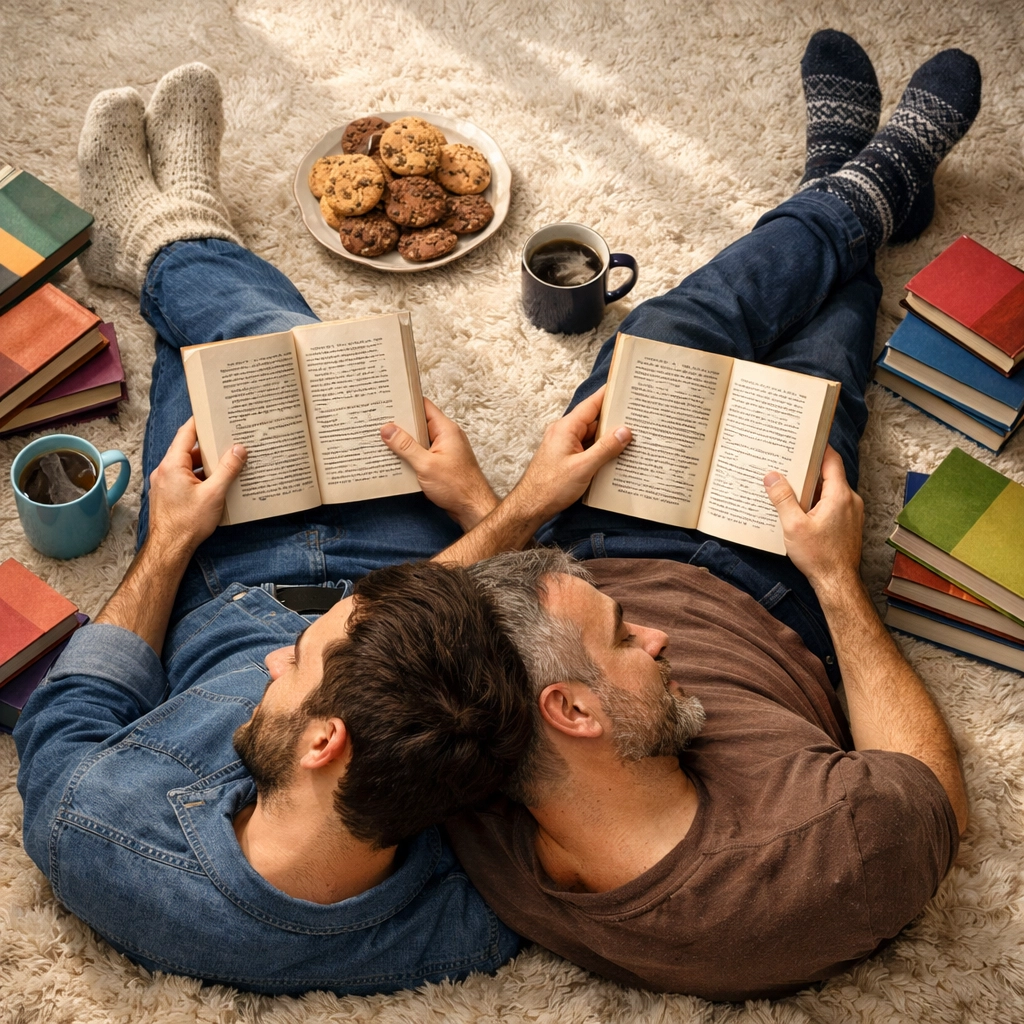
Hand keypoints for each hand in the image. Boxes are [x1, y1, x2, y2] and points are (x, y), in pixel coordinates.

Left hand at [147, 418, 246, 558]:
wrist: (170, 548)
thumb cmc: (188, 523)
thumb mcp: (214, 494)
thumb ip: (227, 469)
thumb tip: (239, 449)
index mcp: (172, 465)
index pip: (186, 433)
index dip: (200, 422)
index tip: (212, 413)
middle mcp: (164, 470)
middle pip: (187, 449)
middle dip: (209, 445)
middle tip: (228, 439)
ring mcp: (165, 483)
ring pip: (187, 465)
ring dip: (205, 463)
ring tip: (227, 462)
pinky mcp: (168, 494)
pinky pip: (185, 477)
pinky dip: (200, 476)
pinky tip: (216, 482)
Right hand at [381, 399, 498, 530]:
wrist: (472, 508)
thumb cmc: (456, 487)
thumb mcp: (426, 465)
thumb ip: (405, 446)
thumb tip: (387, 429)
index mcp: (446, 429)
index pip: (424, 406)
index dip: (406, 401)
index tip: (388, 400)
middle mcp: (446, 436)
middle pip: (419, 423)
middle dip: (399, 424)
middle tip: (378, 421)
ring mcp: (444, 450)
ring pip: (419, 440)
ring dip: (403, 442)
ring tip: (380, 439)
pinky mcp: (441, 463)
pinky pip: (422, 453)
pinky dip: (409, 455)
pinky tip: (394, 459)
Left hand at [513, 385, 631, 521]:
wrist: (530, 507)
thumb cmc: (551, 487)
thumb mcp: (583, 467)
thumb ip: (605, 448)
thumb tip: (625, 431)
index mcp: (566, 428)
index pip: (592, 404)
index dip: (609, 394)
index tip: (625, 386)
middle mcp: (565, 432)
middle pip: (595, 420)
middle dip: (615, 419)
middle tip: (639, 416)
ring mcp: (566, 445)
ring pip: (593, 435)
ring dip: (609, 438)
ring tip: (634, 437)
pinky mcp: (567, 457)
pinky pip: (588, 448)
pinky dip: (601, 450)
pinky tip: (617, 456)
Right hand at [763, 445, 863, 590]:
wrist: (837, 582)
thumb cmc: (819, 557)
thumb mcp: (793, 526)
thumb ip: (782, 498)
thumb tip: (772, 476)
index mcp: (839, 495)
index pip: (831, 460)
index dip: (819, 447)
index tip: (807, 439)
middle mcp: (850, 500)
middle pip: (830, 474)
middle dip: (809, 469)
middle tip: (789, 462)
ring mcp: (852, 513)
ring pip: (831, 490)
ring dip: (813, 488)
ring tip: (791, 487)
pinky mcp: (849, 524)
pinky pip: (833, 504)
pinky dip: (818, 501)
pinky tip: (802, 510)